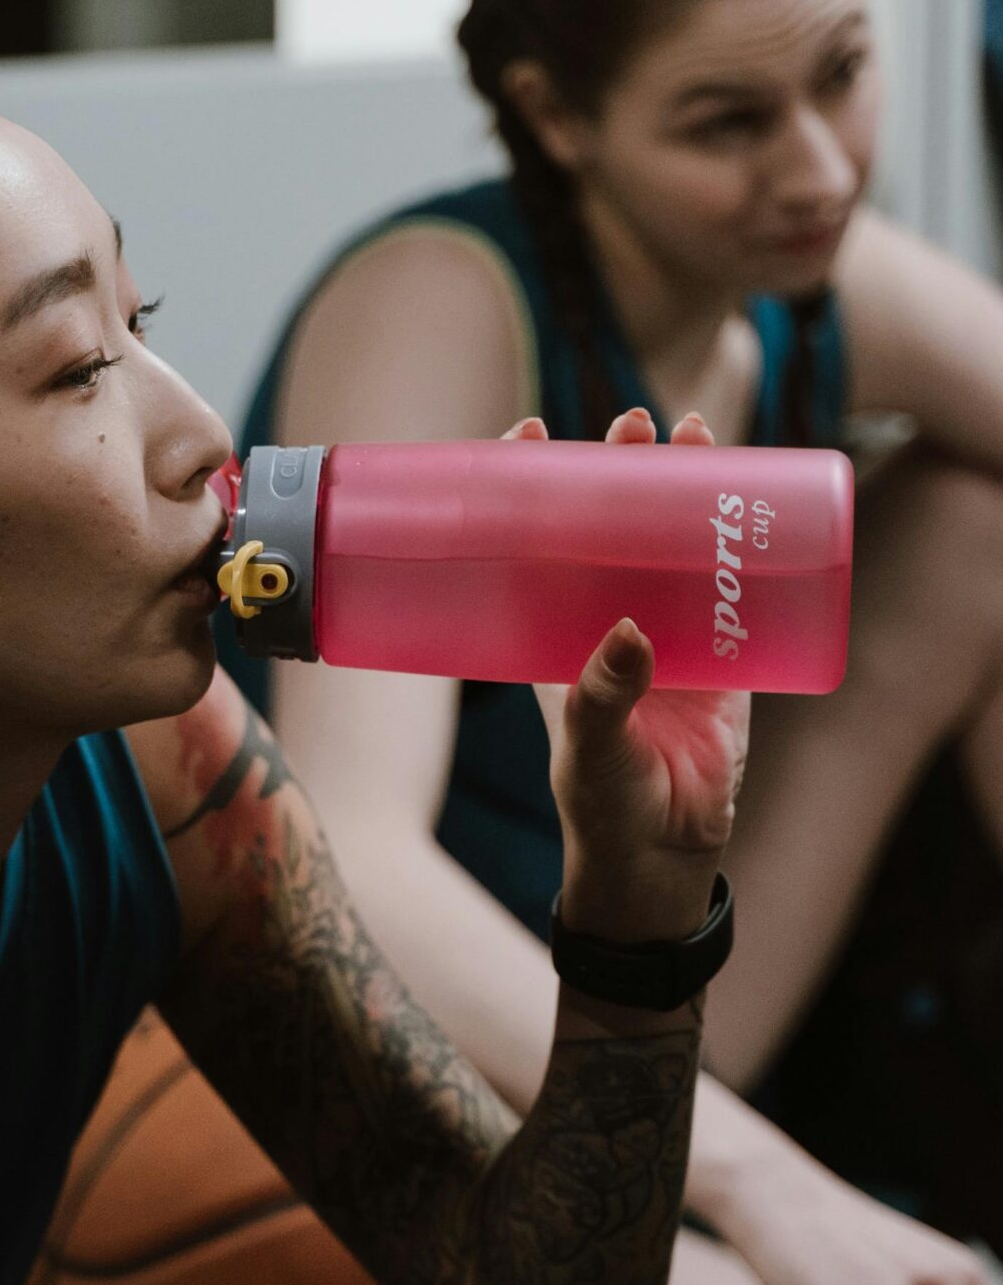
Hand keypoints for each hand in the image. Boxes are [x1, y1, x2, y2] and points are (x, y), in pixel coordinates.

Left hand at [510, 407, 750, 942]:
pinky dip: (746, 543)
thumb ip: (601, 693)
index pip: (535, 544)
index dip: (531, 488)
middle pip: (611, 525)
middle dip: (620, 469)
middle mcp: (608, 624)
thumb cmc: (600, 807)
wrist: (661, 861)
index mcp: (555, 637)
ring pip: (674, 542)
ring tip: (692, 432)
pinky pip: (736, 588)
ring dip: (684, 487)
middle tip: (629, 423)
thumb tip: (629, 630)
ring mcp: (669, 634)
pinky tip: (756, 494)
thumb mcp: (586, 747)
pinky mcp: (726, 657)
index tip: (527, 433)